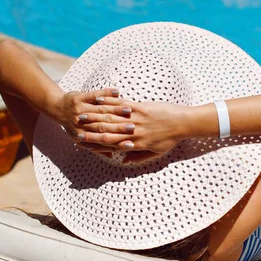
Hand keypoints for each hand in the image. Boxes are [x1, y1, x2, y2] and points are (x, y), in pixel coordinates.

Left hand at [53, 88, 131, 154]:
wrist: (57, 108)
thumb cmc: (73, 125)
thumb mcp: (81, 138)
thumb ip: (97, 148)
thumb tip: (112, 156)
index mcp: (83, 137)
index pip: (102, 141)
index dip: (117, 142)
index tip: (132, 143)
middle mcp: (80, 125)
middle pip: (103, 126)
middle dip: (120, 127)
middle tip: (134, 127)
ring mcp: (78, 111)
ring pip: (100, 110)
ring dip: (116, 109)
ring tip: (129, 110)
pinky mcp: (78, 99)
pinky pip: (94, 95)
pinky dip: (106, 94)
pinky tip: (117, 92)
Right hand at [65, 93, 190, 162]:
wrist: (184, 123)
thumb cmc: (172, 138)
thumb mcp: (156, 153)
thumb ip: (139, 157)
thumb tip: (124, 160)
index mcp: (136, 144)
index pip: (111, 145)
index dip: (95, 144)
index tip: (83, 143)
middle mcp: (134, 133)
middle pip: (107, 132)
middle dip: (90, 130)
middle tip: (75, 128)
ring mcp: (136, 119)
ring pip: (112, 118)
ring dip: (95, 116)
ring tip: (81, 114)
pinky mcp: (141, 107)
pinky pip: (122, 105)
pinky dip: (109, 102)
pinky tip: (98, 100)